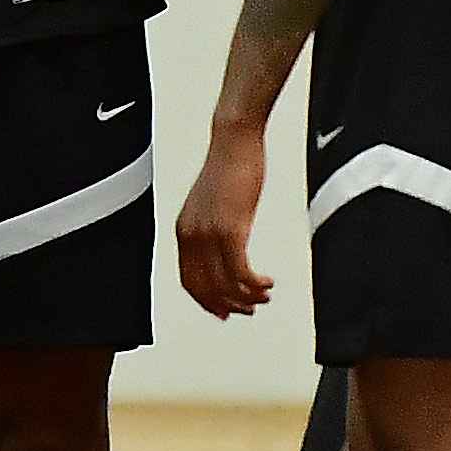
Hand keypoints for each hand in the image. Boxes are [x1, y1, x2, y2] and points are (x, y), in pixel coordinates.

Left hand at [175, 122, 276, 318]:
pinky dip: (254, 284)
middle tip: (249, 308)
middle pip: (206, 288)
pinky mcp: (231, 229)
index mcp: (184, 231)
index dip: (207, 301)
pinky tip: (267, 282)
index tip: (224, 311)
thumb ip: (211, 228)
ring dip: (247, 297)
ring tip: (263, 296)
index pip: (189, 280)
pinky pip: (240, 272)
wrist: (233, 140)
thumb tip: (224, 251)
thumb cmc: (229, 165)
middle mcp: (192, 236)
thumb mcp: (212, 204)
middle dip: (229, 305)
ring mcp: (209, 234)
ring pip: (225, 285)